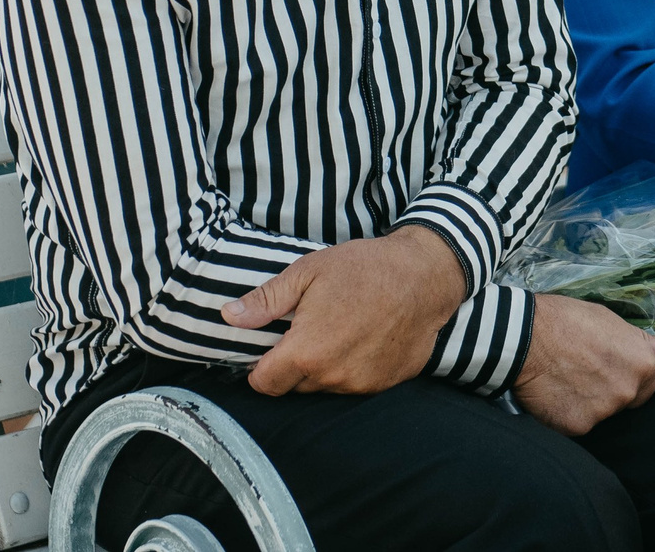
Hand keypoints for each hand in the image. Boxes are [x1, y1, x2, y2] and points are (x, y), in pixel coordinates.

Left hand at [223, 226, 467, 396]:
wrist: (425, 276)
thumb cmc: (364, 268)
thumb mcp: (309, 272)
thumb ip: (266, 300)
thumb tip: (229, 316)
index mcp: (306, 352)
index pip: (264, 384)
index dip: (260, 367)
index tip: (269, 347)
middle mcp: (332, 377)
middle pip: (294, 386)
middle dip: (292, 365)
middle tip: (307, 329)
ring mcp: (361, 385)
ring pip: (324, 387)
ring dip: (323, 367)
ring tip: (338, 329)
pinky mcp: (384, 384)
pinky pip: (354, 385)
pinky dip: (351, 368)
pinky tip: (362, 338)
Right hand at [512, 294, 654, 434]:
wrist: (523, 336)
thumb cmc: (566, 320)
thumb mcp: (609, 320)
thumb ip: (643, 342)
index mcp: (641, 365)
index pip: (649, 384)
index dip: (629, 374)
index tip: (610, 365)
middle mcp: (627, 392)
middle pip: (626, 401)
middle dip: (610, 390)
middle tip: (583, 370)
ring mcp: (602, 412)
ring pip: (600, 414)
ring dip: (587, 402)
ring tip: (563, 377)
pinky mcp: (577, 426)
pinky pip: (576, 423)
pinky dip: (565, 413)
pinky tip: (552, 393)